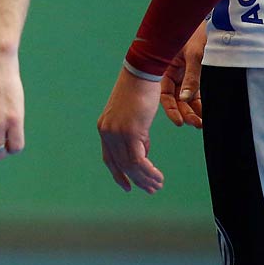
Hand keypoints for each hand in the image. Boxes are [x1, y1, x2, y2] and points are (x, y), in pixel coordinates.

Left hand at [97, 66, 166, 192]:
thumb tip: (143, 153)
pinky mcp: (130, 132)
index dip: (117, 175)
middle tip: (151, 189)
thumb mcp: (135, 118)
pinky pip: (138, 160)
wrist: (141, 75)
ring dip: (145, 178)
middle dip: (136, 180)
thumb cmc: (140, 93)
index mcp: (105, 129)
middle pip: (120, 165)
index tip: (127, 187)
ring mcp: (117, 133)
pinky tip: (158, 176)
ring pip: (130, 165)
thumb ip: (137, 137)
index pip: (109, 159)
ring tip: (158, 185)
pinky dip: (149, 171)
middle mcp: (107, 133)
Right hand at [160, 27, 206, 128]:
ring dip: (192, 108)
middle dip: (185, 111)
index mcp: (162, 68)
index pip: (164, 94)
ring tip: (201, 121)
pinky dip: (198, 101)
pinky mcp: (192, 72)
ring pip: (185, 96)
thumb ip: (191, 77)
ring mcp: (181, 73)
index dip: (171, 108)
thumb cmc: (194, 33)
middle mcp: (170, 73)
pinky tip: (203, 110)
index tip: (179, 121)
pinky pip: (194, 90)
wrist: (203, 20)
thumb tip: (186, 98)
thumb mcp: (193, 55)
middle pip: (175, 98)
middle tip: (196, 123)